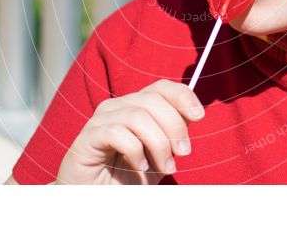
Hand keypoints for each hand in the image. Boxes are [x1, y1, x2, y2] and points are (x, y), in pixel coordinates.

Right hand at [54, 79, 204, 184]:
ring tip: (164, 167)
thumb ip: (174, 132)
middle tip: (183, 154)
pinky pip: (116, 133)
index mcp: (135, 106)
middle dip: (174, 127)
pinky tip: (139, 167)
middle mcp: (117, 107)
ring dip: (158, 143)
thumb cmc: (129, 176)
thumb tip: (194, 113)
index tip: (199, 116)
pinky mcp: (87, 138)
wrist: (95, 200)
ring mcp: (100, 120)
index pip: (161, 87)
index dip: (183, 96)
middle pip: (153, 100)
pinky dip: (135, 151)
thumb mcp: (160, 154)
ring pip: (137, 116)